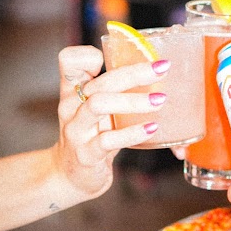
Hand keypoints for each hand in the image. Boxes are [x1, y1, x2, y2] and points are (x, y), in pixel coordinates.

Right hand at [53, 45, 169, 200]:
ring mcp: (77, 131)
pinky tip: (152, 128)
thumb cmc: (90, 136)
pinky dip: (132, 133)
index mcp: (73, 91)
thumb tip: (156, 70)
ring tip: (160, 100)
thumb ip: (114, 89)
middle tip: (162, 68)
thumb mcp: (96, 108)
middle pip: (98, 81)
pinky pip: (107, 141)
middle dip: (133, 72)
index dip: (88, 53)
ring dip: (133, 101)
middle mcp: (71, 107)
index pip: (69, 61)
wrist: (69, 176)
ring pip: (98, 105)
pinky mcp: (86, 154)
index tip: (120, 54)